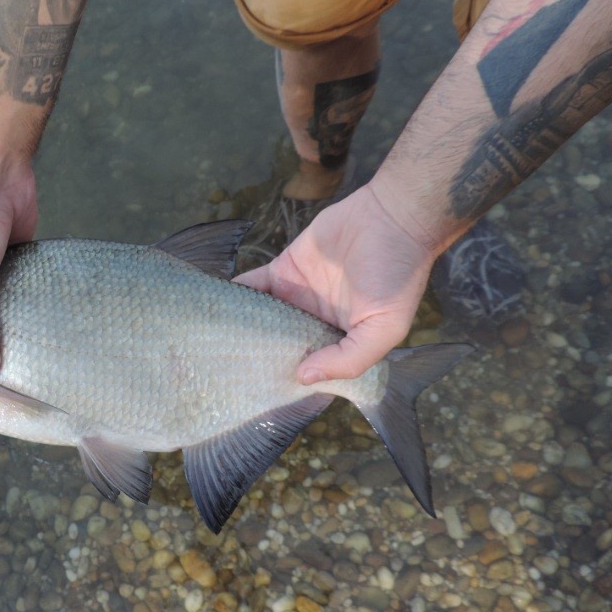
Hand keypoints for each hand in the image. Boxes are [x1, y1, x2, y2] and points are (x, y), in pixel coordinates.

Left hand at [235, 184, 436, 383]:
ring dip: (242, 329)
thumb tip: (305, 378)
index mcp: (339, 340)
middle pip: (279, 346)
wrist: (390, 217)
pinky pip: (253, 286)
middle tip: (228, 374)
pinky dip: (236, 295)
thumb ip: (350, 358)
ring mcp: (296, 296)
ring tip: (215, 347)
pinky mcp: (282, 270)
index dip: (290, 380)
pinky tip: (215, 308)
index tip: (263, 393)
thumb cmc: (397, 276)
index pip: (310, 368)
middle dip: (257, 358)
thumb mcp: (385, 327)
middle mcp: (314, 321)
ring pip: (262, 319)